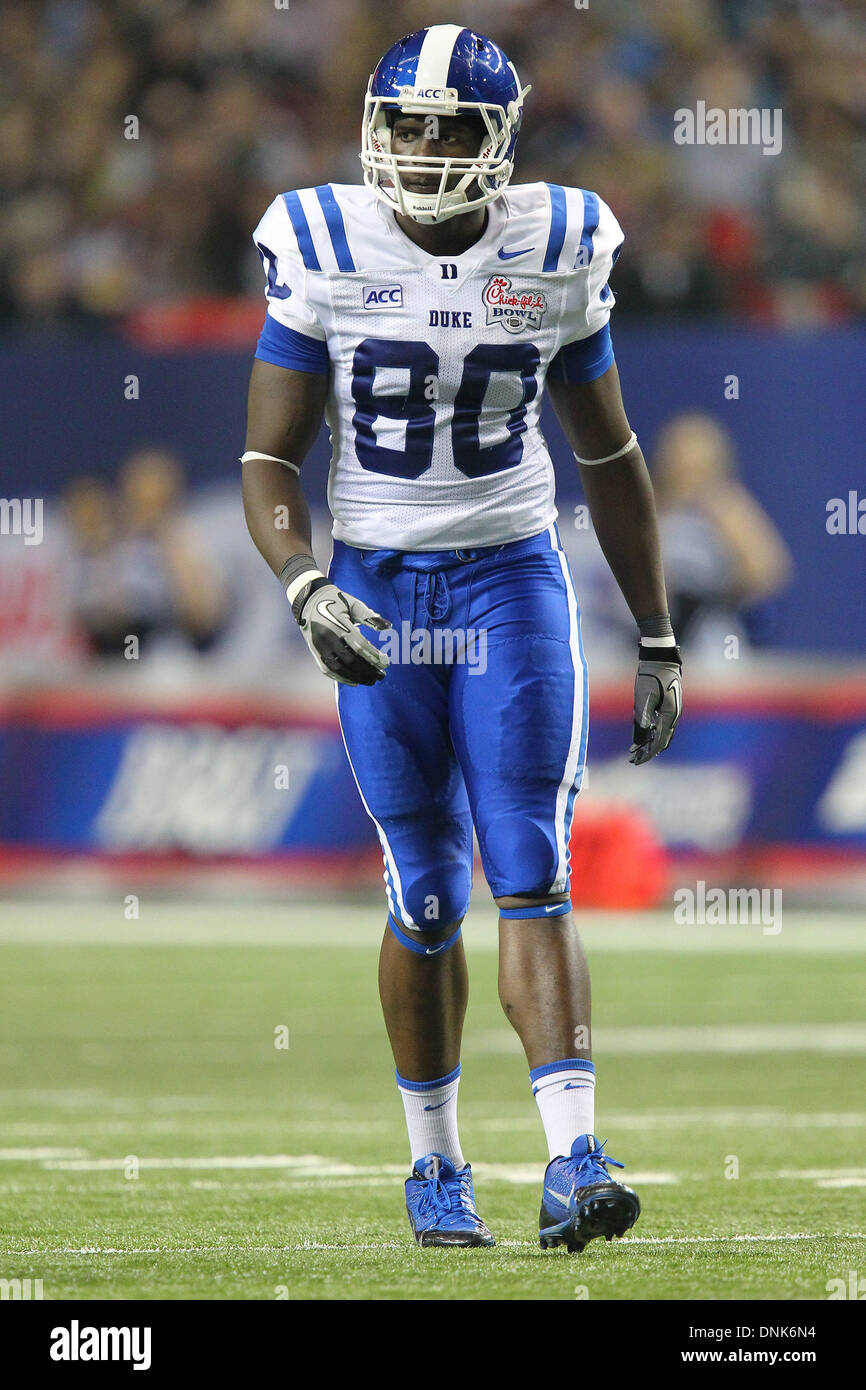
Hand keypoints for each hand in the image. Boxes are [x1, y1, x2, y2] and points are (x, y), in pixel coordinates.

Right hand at [296, 578, 389, 686]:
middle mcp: (328, 637)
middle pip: (350, 660)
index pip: (360, 646)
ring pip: (338, 668)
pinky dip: (340, 677)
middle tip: (381, 676)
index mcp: (339, 624)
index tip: (386, 664)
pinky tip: (354, 682)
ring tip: (371, 681)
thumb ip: (370, 616)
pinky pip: (327, 669)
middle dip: (368, 670)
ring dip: (356, 677)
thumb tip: (388, 627)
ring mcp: (319, 646)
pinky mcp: (314, 651)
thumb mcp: (354, 604)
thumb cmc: (336, 600)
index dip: (374, 657)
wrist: (309, 599)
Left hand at [630, 646, 681, 764]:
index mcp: (670, 715)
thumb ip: (642, 717)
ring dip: (648, 743)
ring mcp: (671, 711)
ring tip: (634, 751)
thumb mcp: (644, 696)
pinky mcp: (667, 706)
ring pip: (660, 733)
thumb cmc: (652, 675)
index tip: (636, 761)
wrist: (660, 658)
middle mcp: (673, 715)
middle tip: (633, 759)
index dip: (647, 753)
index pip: (659, 741)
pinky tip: (640, 737)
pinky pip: (660, 725)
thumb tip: (640, 737)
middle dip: (647, 751)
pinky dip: (650, 733)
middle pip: (661, 740)